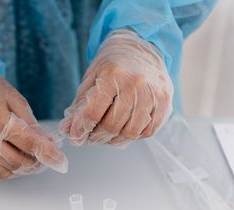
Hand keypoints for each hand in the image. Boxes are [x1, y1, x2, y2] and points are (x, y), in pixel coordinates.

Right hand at [0, 64, 67, 178]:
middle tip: (41, 155)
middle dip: (34, 162)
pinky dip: (1, 167)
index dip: (48, 154)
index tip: (60, 162)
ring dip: (18, 167)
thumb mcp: (17, 100)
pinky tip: (3, 153)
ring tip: (22, 153)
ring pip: (3, 172)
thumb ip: (33, 125)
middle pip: (16, 162)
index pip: (28, 143)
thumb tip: (49, 146)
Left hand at [60, 30, 172, 145]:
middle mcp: (135, 84)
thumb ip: (79, 105)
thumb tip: (68, 130)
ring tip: (105, 135)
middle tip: (89, 137)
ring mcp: (153, 94)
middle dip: (95, 137)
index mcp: (113, 75)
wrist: (142, 45)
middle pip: (111, 126)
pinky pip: (148, 131)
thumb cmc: (113, 63)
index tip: (75, 135)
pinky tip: (124, 129)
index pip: (93, 113)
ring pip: (130, 133)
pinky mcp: (165, 102)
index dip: (81, 129)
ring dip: (114, 140)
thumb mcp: (91, 78)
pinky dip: (133, 136)